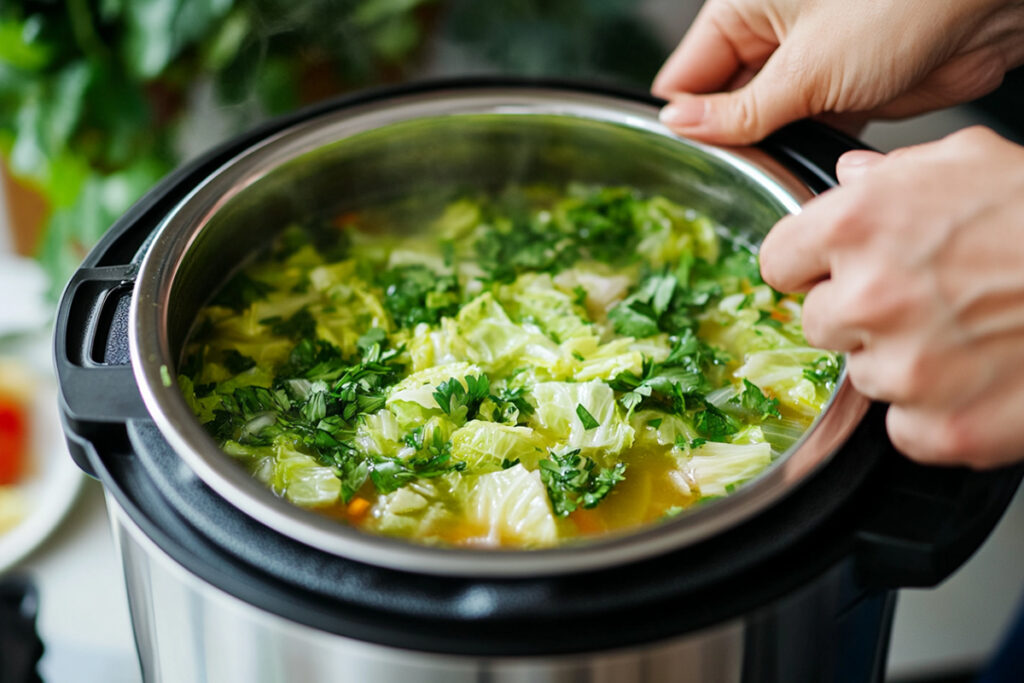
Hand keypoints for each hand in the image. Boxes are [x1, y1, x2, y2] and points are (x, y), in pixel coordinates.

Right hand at [652, 0, 1023, 143]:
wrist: (987, 8)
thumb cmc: (902, 4)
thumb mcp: (806, 69)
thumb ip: (739, 111)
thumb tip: (680, 125)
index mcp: (743, 10)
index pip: (687, 76)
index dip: (684, 121)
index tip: (687, 162)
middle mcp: (770, 34)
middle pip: (722, 103)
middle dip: (728, 140)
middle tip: (736, 174)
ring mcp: (806, 64)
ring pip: (763, 122)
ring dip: (769, 149)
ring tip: (776, 167)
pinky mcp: (841, 90)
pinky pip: (804, 129)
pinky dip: (804, 150)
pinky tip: (805, 164)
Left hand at [759, 127, 1023, 467]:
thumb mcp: (974, 162)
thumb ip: (895, 173)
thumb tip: (850, 176)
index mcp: (860, 224)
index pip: (777, 260)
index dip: (809, 266)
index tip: (831, 270)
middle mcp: (869, 297)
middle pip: (817, 323)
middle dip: (858, 314)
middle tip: (923, 300)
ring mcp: (903, 369)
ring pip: (863, 377)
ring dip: (901, 362)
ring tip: (966, 334)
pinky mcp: (941, 428)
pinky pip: (905, 428)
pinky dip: (936, 414)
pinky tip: (980, 378)